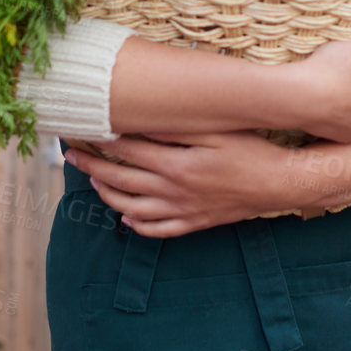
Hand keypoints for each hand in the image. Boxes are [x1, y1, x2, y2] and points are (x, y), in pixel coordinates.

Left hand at [62, 130, 301, 236]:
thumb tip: (143, 120)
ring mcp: (183, 211)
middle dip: (91, 165)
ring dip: (107, 194)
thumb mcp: (217, 130)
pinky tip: (127, 216)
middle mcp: (174, 192)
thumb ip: (178, 127)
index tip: (82, 127)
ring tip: (92, 180)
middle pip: (121, 180)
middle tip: (70, 153)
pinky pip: (158, 230)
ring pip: (132, 208)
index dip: (101, 138)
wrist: (280, 184)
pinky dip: (137, 225)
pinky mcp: (195, 223)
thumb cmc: (252, 150)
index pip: (127, 150)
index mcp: (176, 165)